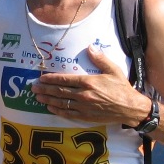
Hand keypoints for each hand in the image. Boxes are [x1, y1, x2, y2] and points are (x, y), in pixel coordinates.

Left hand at [32, 45, 147, 125]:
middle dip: (45, 89)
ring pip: (61, 102)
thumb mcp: (113, 70)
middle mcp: (83, 95)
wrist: (130, 108)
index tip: (41, 77)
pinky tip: (49, 107)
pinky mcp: (85, 116)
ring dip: (47, 99)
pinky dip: (57, 110)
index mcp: (88, 82)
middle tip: (33, 87)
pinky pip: (67, 113)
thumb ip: (100, 59)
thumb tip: (90, 47)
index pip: (64, 79)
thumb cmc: (122, 88)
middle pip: (59, 91)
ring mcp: (83, 107)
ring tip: (37, 96)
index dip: (51, 78)